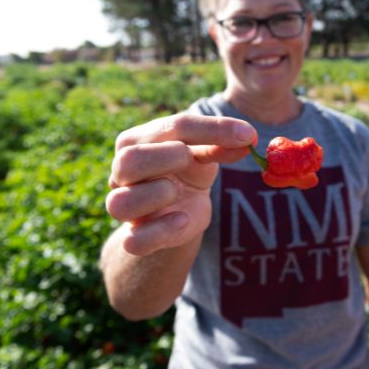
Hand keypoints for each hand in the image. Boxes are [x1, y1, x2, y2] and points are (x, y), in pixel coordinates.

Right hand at [106, 113, 255, 255]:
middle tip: (190, 158)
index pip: (171, 127)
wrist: (181, 214)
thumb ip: (221, 144)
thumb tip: (247, 138)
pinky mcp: (134, 237)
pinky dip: (160, 230)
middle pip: (128, 160)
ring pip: (121, 202)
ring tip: (179, 191)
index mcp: (138, 141)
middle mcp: (122, 173)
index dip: (211, 129)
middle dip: (165, 157)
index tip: (246, 135)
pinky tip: (182, 219)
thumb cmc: (188, 174)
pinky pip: (134, 240)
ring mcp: (124, 206)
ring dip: (157, 194)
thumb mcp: (206, 155)